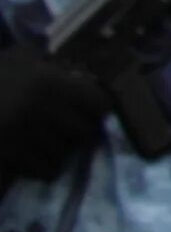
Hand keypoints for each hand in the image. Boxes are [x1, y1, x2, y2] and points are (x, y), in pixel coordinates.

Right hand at [0, 50, 111, 182]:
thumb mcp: (14, 61)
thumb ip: (45, 62)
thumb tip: (76, 69)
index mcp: (48, 82)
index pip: (99, 103)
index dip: (94, 108)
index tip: (86, 110)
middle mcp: (41, 109)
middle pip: (84, 133)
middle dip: (75, 133)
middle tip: (61, 128)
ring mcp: (24, 136)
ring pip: (65, 154)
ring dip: (56, 151)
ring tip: (38, 141)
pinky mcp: (9, 156)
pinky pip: (46, 170)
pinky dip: (41, 167)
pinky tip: (27, 156)